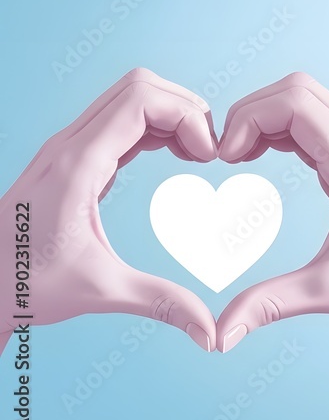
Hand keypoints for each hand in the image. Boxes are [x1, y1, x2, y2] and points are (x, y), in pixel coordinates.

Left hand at [0, 68, 219, 352]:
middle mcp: (71, 145)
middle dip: (186, 108)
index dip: (187, 116)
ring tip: (198, 152)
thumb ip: (162, 303)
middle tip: (209, 151)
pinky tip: (177, 154)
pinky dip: (157, 125)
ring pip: (131, 96)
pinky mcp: (76, 156)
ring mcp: (71, 147)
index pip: (140, 101)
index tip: (209, 156)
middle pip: (140, 86)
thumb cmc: (27, 286)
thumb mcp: (101, 292)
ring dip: (173, 113)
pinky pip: (123, 118)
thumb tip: (212, 332)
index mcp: (78, 165)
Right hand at [215, 73, 328, 419]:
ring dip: (271, 119)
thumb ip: (270, 304)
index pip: (294, 101)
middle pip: (300, 90)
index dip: (247, 118)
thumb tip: (220, 336)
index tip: (225, 159)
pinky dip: (290, 131)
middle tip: (227, 154)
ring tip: (241, 156)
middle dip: (253, 110)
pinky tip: (269, 160)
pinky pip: (324, 127)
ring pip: (313, 103)